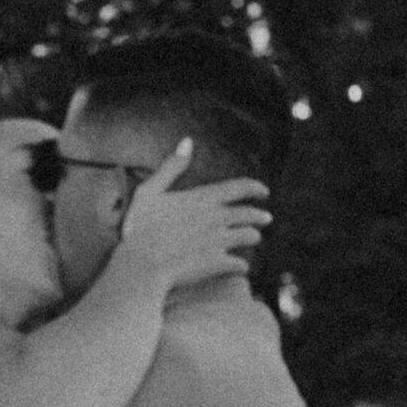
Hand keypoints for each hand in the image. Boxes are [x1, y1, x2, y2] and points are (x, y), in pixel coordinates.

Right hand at [116, 142, 267, 288]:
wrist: (141, 266)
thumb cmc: (139, 228)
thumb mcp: (150, 190)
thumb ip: (172, 166)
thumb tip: (187, 141)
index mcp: (203, 198)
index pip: (239, 187)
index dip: (255, 188)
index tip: (264, 191)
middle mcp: (217, 218)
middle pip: (250, 214)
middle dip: (260, 216)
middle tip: (266, 218)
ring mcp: (219, 241)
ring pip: (250, 237)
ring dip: (253, 237)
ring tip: (253, 239)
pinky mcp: (217, 264)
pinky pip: (240, 264)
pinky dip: (242, 265)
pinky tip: (239, 266)